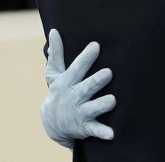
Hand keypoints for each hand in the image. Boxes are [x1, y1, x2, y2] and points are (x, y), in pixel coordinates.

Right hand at [41, 29, 115, 148]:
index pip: (77, 68)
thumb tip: (54, 30)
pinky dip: (103, 132)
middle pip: (86, 88)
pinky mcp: (86, 127)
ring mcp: (79, 113)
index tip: (96, 45)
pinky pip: (95, 130)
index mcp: (67, 83)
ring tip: (112, 100)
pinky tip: (112, 134)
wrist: (53, 124)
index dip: (86, 58)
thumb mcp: (55, 74)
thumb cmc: (59, 91)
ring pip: (92, 109)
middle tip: (108, 72)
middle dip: (96, 81)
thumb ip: (57, 54)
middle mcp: (73, 97)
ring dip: (102, 104)